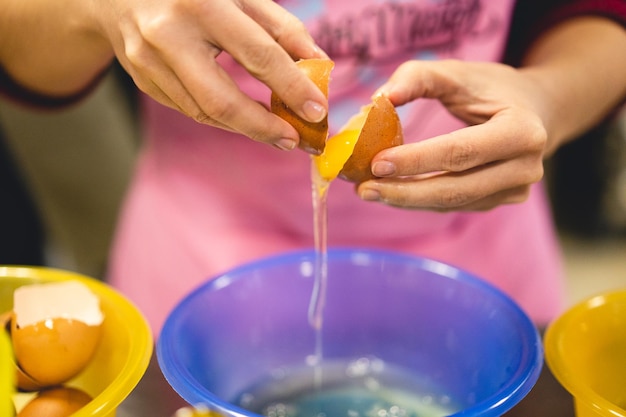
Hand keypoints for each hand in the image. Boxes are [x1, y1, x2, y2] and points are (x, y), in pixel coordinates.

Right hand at [94, 0, 327, 149]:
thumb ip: (280, 27)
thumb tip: (318, 65)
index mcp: (201, 4)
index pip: (257, 55)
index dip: (291, 87)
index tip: (317, 112)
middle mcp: (168, 35)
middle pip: (221, 101)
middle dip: (263, 128)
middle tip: (294, 140)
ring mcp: (148, 62)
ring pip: (204, 113)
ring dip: (246, 128)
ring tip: (277, 132)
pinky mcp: (142, 80)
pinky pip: (190, 109)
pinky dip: (222, 118)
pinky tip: (244, 118)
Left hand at [357, 60, 549, 210]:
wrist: (536, 110)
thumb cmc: (491, 88)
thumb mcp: (458, 73)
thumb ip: (418, 77)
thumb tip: (379, 98)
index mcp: (522, 131)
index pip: (460, 152)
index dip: (416, 161)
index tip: (376, 163)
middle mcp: (525, 167)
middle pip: (455, 189)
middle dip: (404, 192)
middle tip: (364, 189)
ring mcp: (515, 190)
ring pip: (452, 203)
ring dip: (407, 200)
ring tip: (369, 191)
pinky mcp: (501, 201)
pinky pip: (455, 205)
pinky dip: (420, 200)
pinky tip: (393, 191)